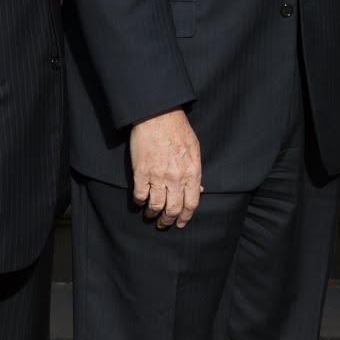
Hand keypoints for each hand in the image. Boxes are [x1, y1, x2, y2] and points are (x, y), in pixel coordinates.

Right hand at [129, 107, 201, 228]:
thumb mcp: (195, 150)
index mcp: (192, 172)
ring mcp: (158, 176)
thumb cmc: (178, 131)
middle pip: (173, 208)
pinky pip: (140, 195)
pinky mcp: (141, 172)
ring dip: (153, 214)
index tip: (181, 223)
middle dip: (168, 220)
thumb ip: (195, 172)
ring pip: (155, 205)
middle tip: (164, 223)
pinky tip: (141, 202)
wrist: (158, 116)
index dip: (186, 216)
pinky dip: (140, 202)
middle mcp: (176, 178)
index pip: (191, 203)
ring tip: (151, 215)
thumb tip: (198, 189)